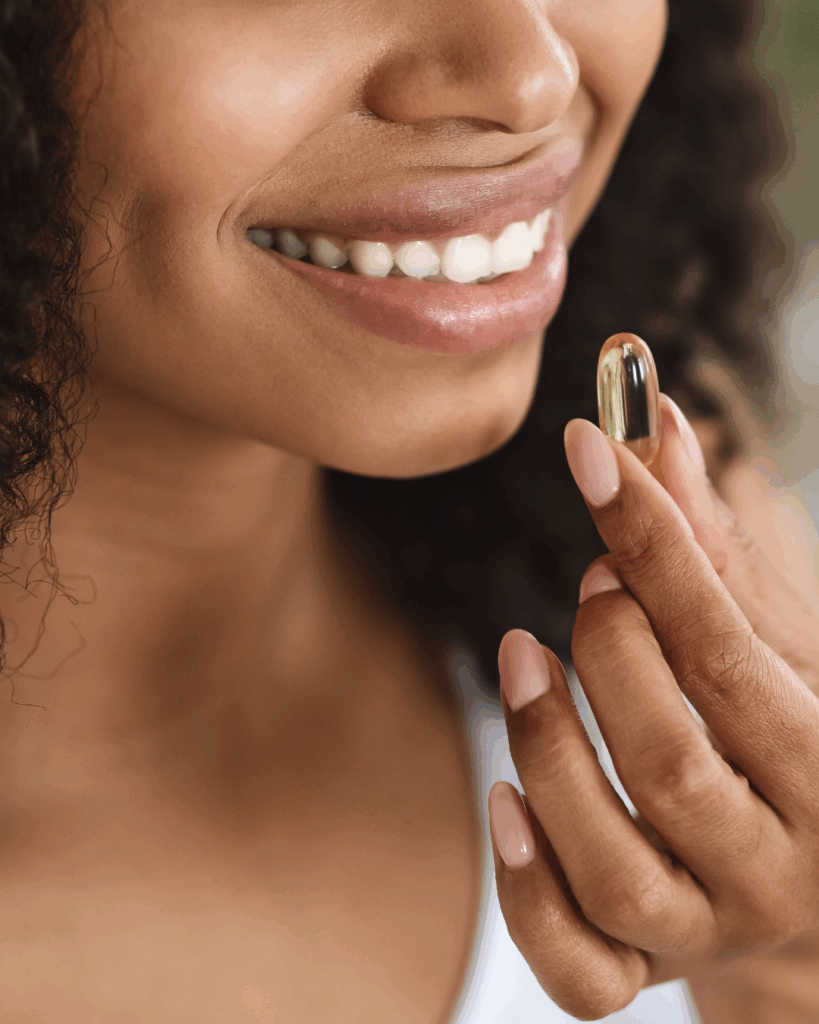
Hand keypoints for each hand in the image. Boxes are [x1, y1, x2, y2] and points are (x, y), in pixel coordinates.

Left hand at [487, 395, 818, 1019]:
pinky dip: (529, 887)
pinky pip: (579, 969)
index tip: (588, 445)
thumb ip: (705, 541)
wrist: (808, 889)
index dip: (652, 539)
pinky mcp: (648, 975)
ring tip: (520, 652)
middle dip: (609, 654)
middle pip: (671, 762)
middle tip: (587, 586)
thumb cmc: (780, 739)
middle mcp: (777, 863)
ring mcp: (710, 929)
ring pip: (616, 865)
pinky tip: (504, 799)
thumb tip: (653, 412)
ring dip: (547, 747)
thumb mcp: (769, 641)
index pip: (725, 649)